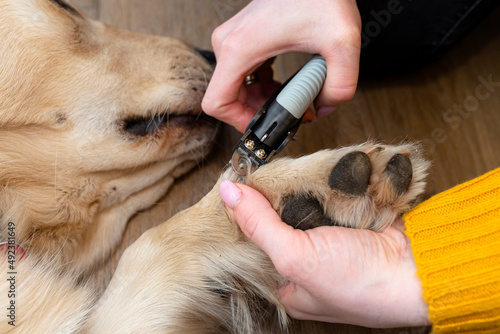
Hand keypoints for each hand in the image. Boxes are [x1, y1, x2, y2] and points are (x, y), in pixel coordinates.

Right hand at [202, 0, 361, 132]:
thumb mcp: (341, 42)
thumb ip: (340, 84)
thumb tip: (325, 108)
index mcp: (240, 48)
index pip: (216, 103)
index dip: (238, 123)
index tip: (263, 128)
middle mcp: (230, 44)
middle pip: (226, 98)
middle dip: (256, 114)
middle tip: (286, 118)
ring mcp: (234, 40)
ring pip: (234, 87)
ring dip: (260, 101)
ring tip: (288, 102)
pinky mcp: (245, 38)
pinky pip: (243, 74)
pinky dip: (262, 87)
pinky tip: (283, 86)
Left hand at [219, 180, 430, 327]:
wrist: (420, 270)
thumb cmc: (360, 283)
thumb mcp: (296, 257)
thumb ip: (259, 224)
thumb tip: (228, 193)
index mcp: (289, 285)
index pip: (256, 244)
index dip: (245, 215)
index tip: (238, 186)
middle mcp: (309, 263)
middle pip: (281, 220)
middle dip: (278, 198)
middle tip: (270, 175)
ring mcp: (332, 240)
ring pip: (306, 204)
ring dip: (305, 188)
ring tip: (297, 173)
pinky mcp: (351, 220)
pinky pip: (330, 196)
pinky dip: (328, 184)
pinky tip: (323, 176)